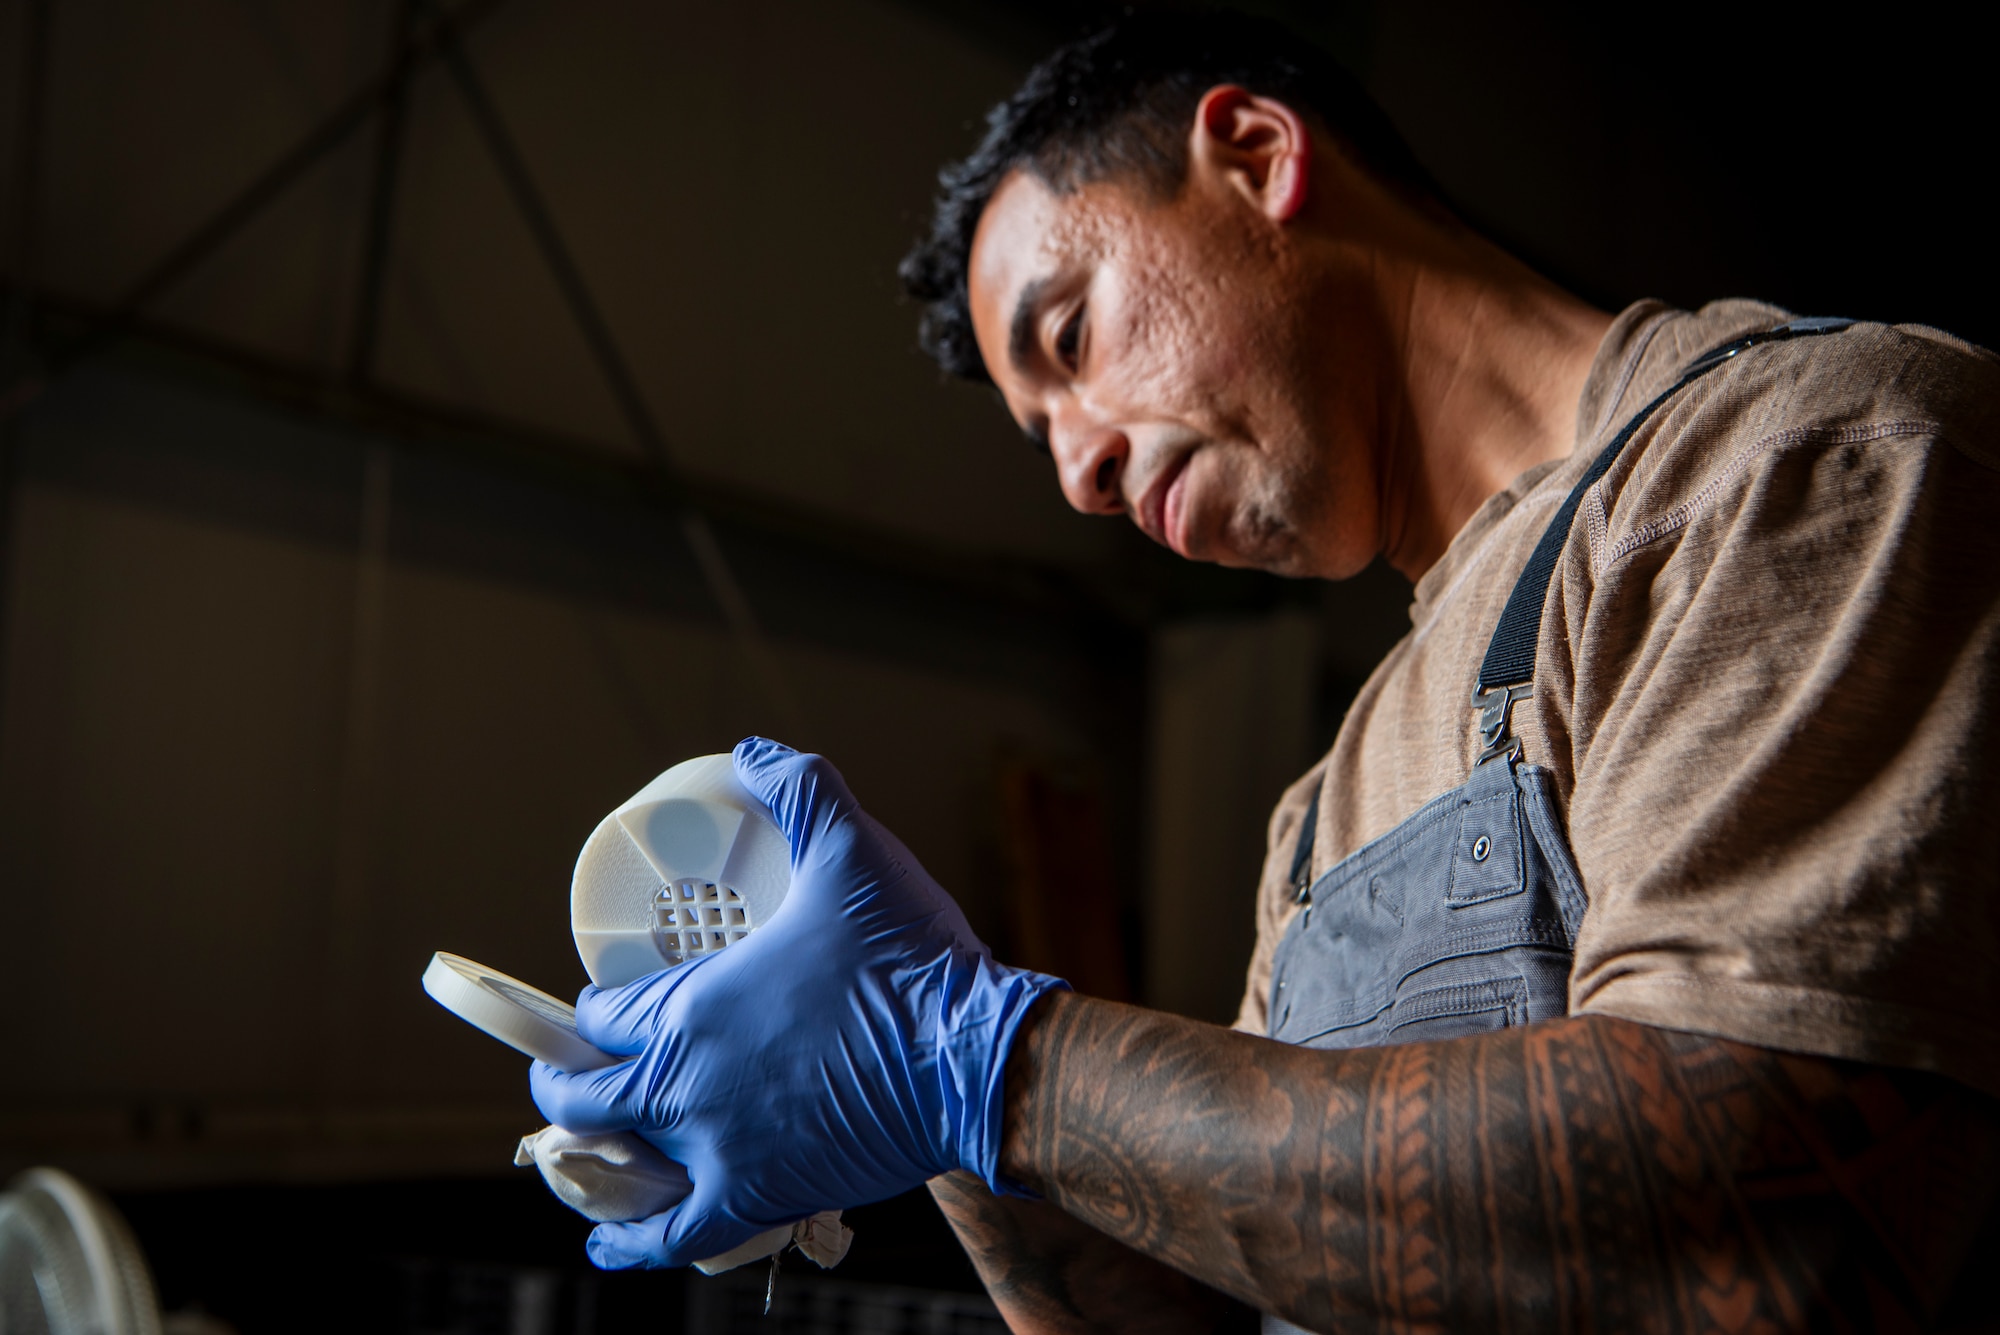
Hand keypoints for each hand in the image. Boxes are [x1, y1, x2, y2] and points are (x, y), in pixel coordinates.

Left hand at [530, 738, 1067, 1268]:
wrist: (974, 1059)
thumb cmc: (913, 962)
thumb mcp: (854, 853)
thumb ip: (802, 790)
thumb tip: (759, 750)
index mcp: (695, 1002)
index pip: (604, 1017)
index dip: (599, 1011)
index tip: (614, 1009)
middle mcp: (688, 1081)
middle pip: (586, 1092)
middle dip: (571, 1081)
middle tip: (584, 1071)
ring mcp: (717, 1147)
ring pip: (613, 1165)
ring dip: (593, 1155)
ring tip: (595, 1149)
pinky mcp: (758, 1196)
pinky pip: (671, 1236)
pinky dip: (630, 1242)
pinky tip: (610, 1241)